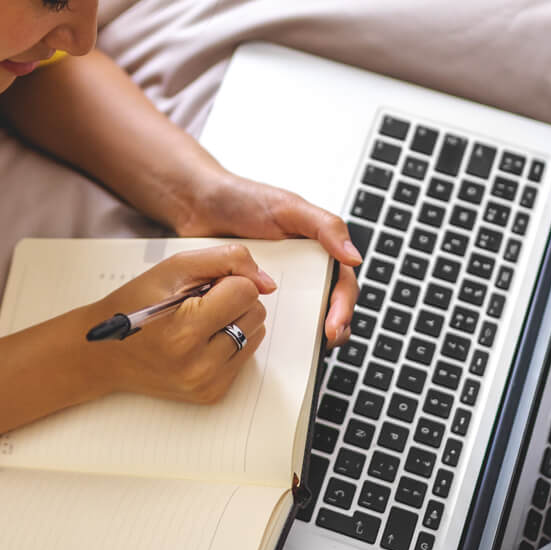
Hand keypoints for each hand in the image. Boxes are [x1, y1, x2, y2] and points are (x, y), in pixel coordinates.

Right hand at [84, 245, 273, 404]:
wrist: (104, 352)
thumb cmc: (134, 306)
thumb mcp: (174, 268)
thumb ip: (226, 261)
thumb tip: (267, 282)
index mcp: (185, 330)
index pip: (245, 291)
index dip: (224, 281)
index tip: (199, 287)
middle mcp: (198, 364)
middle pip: (255, 312)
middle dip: (232, 300)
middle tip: (195, 305)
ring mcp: (206, 383)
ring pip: (256, 334)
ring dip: (233, 321)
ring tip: (197, 322)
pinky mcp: (211, 394)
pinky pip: (245, 356)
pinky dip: (228, 343)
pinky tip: (199, 341)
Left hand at [163, 169, 360, 346]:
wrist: (196, 205)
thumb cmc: (243, 198)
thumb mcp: (288, 207)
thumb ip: (325, 227)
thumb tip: (354, 258)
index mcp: (315, 253)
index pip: (342, 286)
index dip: (343, 308)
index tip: (334, 326)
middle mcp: (299, 274)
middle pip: (326, 308)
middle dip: (332, 329)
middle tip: (323, 342)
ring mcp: (274, 289)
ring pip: (297, 320)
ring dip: (303, 337)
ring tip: (301, 351)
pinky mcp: (247, 299)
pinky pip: (261, 321)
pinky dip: (266, 333)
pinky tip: (262, 341)